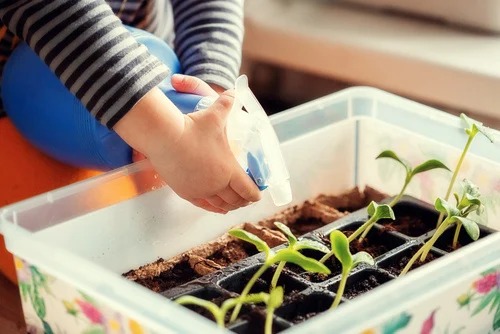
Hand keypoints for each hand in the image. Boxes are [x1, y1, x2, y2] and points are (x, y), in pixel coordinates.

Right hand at [115, 82, 260, 213]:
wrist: (165, 137)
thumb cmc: (193, 127)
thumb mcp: (215, 114)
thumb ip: (228, 102)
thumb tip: (235, 90)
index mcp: (229, 171)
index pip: (248, 190)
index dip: (256, 193)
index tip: (258, 192)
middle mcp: (216, 185)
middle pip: (236, 200)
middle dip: (244, 200)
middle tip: (247, 196)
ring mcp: (200, 191)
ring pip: (220, 205)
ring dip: (230, 205)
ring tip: (234, 203)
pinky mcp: (185, 192)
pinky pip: (203, 205)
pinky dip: (214, 208)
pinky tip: (219, 208)